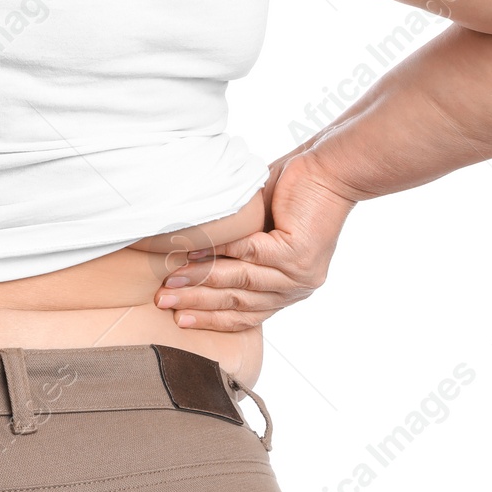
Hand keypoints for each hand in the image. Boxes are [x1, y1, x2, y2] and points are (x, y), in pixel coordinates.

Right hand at [149, 150, 357, 331]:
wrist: (329, 171)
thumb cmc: (291, 197)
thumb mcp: (261, 234)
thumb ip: (236, 255)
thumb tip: (189, 260)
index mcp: (286, 290)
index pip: (244, 316)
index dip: (209, 318)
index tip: (178, 320)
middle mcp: (295, 289)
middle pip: (237, 303)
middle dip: (195, 304)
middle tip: (162, 302)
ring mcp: (299, 275)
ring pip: (239, 282)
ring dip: (200, 281)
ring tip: (171, 281)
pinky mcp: (297, 254)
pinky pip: (248, 254)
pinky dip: (217, 253)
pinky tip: (192, 253)